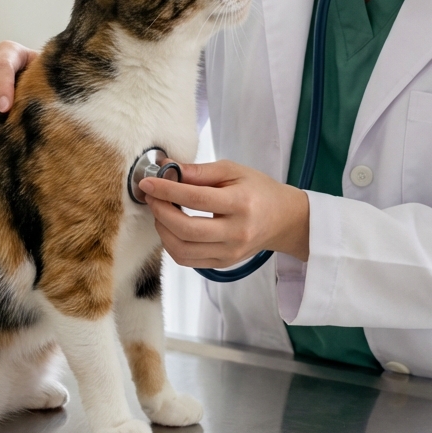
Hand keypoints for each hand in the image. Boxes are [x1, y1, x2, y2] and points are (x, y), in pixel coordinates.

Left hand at [139, 160, 309, 265]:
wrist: (283, 219)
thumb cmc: (258, 190)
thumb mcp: (233, 170)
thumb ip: (200, 171)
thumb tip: (167, 169)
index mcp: (241, 204)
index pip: (196, 198)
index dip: (167, 190)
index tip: (148, 182)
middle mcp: (236, 232)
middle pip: (186, 229)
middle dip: (161, 212)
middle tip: (151, 196)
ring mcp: (229, 252)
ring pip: (182, 250)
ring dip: (162, 230)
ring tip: (160, 211)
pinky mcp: (223, 264)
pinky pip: (187, 260)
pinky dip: (172, 244)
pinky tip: (170, 227)